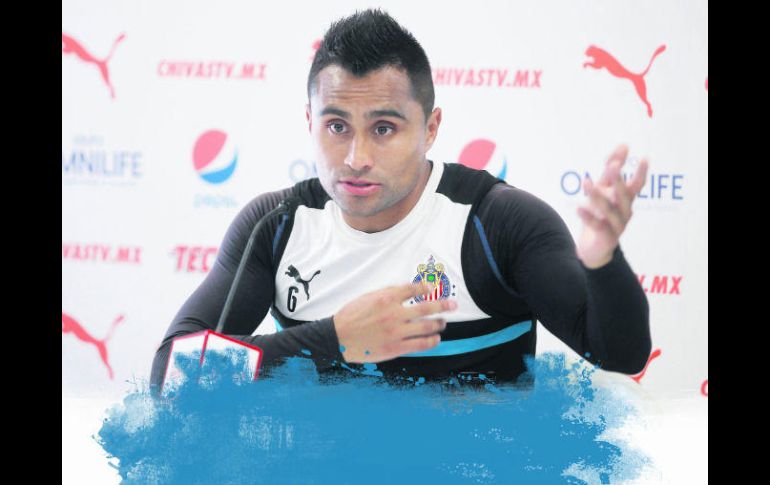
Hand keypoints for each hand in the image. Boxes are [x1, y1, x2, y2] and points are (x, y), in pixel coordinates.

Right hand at [333, 282, 456, 362]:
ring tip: (443, 323)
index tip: (433, 288)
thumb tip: (407, 289)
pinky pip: (420, 344)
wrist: (338, 338)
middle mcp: (394, 314)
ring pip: (427, 327)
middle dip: (443, 305)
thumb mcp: (368, 297)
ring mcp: (396, 332)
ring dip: (439, 324)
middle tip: (453, 305)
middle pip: (427, 308)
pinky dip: (432, 341)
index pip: (414, 289)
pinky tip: (436, 339)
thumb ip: (388, 293)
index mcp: (386, 299)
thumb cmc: (351, 316)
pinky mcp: (396, 348)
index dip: (427, 288)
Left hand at [577, 144, 647, 268]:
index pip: (636, 185)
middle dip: (618, 181)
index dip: (641, 173)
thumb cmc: (600, 216)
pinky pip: (597, 225)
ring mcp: (617, 226)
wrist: (593, 249)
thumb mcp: (603, 191)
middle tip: (613, 166)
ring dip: (597, 196)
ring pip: (609, 210)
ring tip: (586, 183)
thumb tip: (623, 146)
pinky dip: (588, 217)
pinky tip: (578, 208)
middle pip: (624, 196)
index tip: (644, 158)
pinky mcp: (606, 237)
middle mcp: (625, 212)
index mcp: (626, 200)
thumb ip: (610, 171)